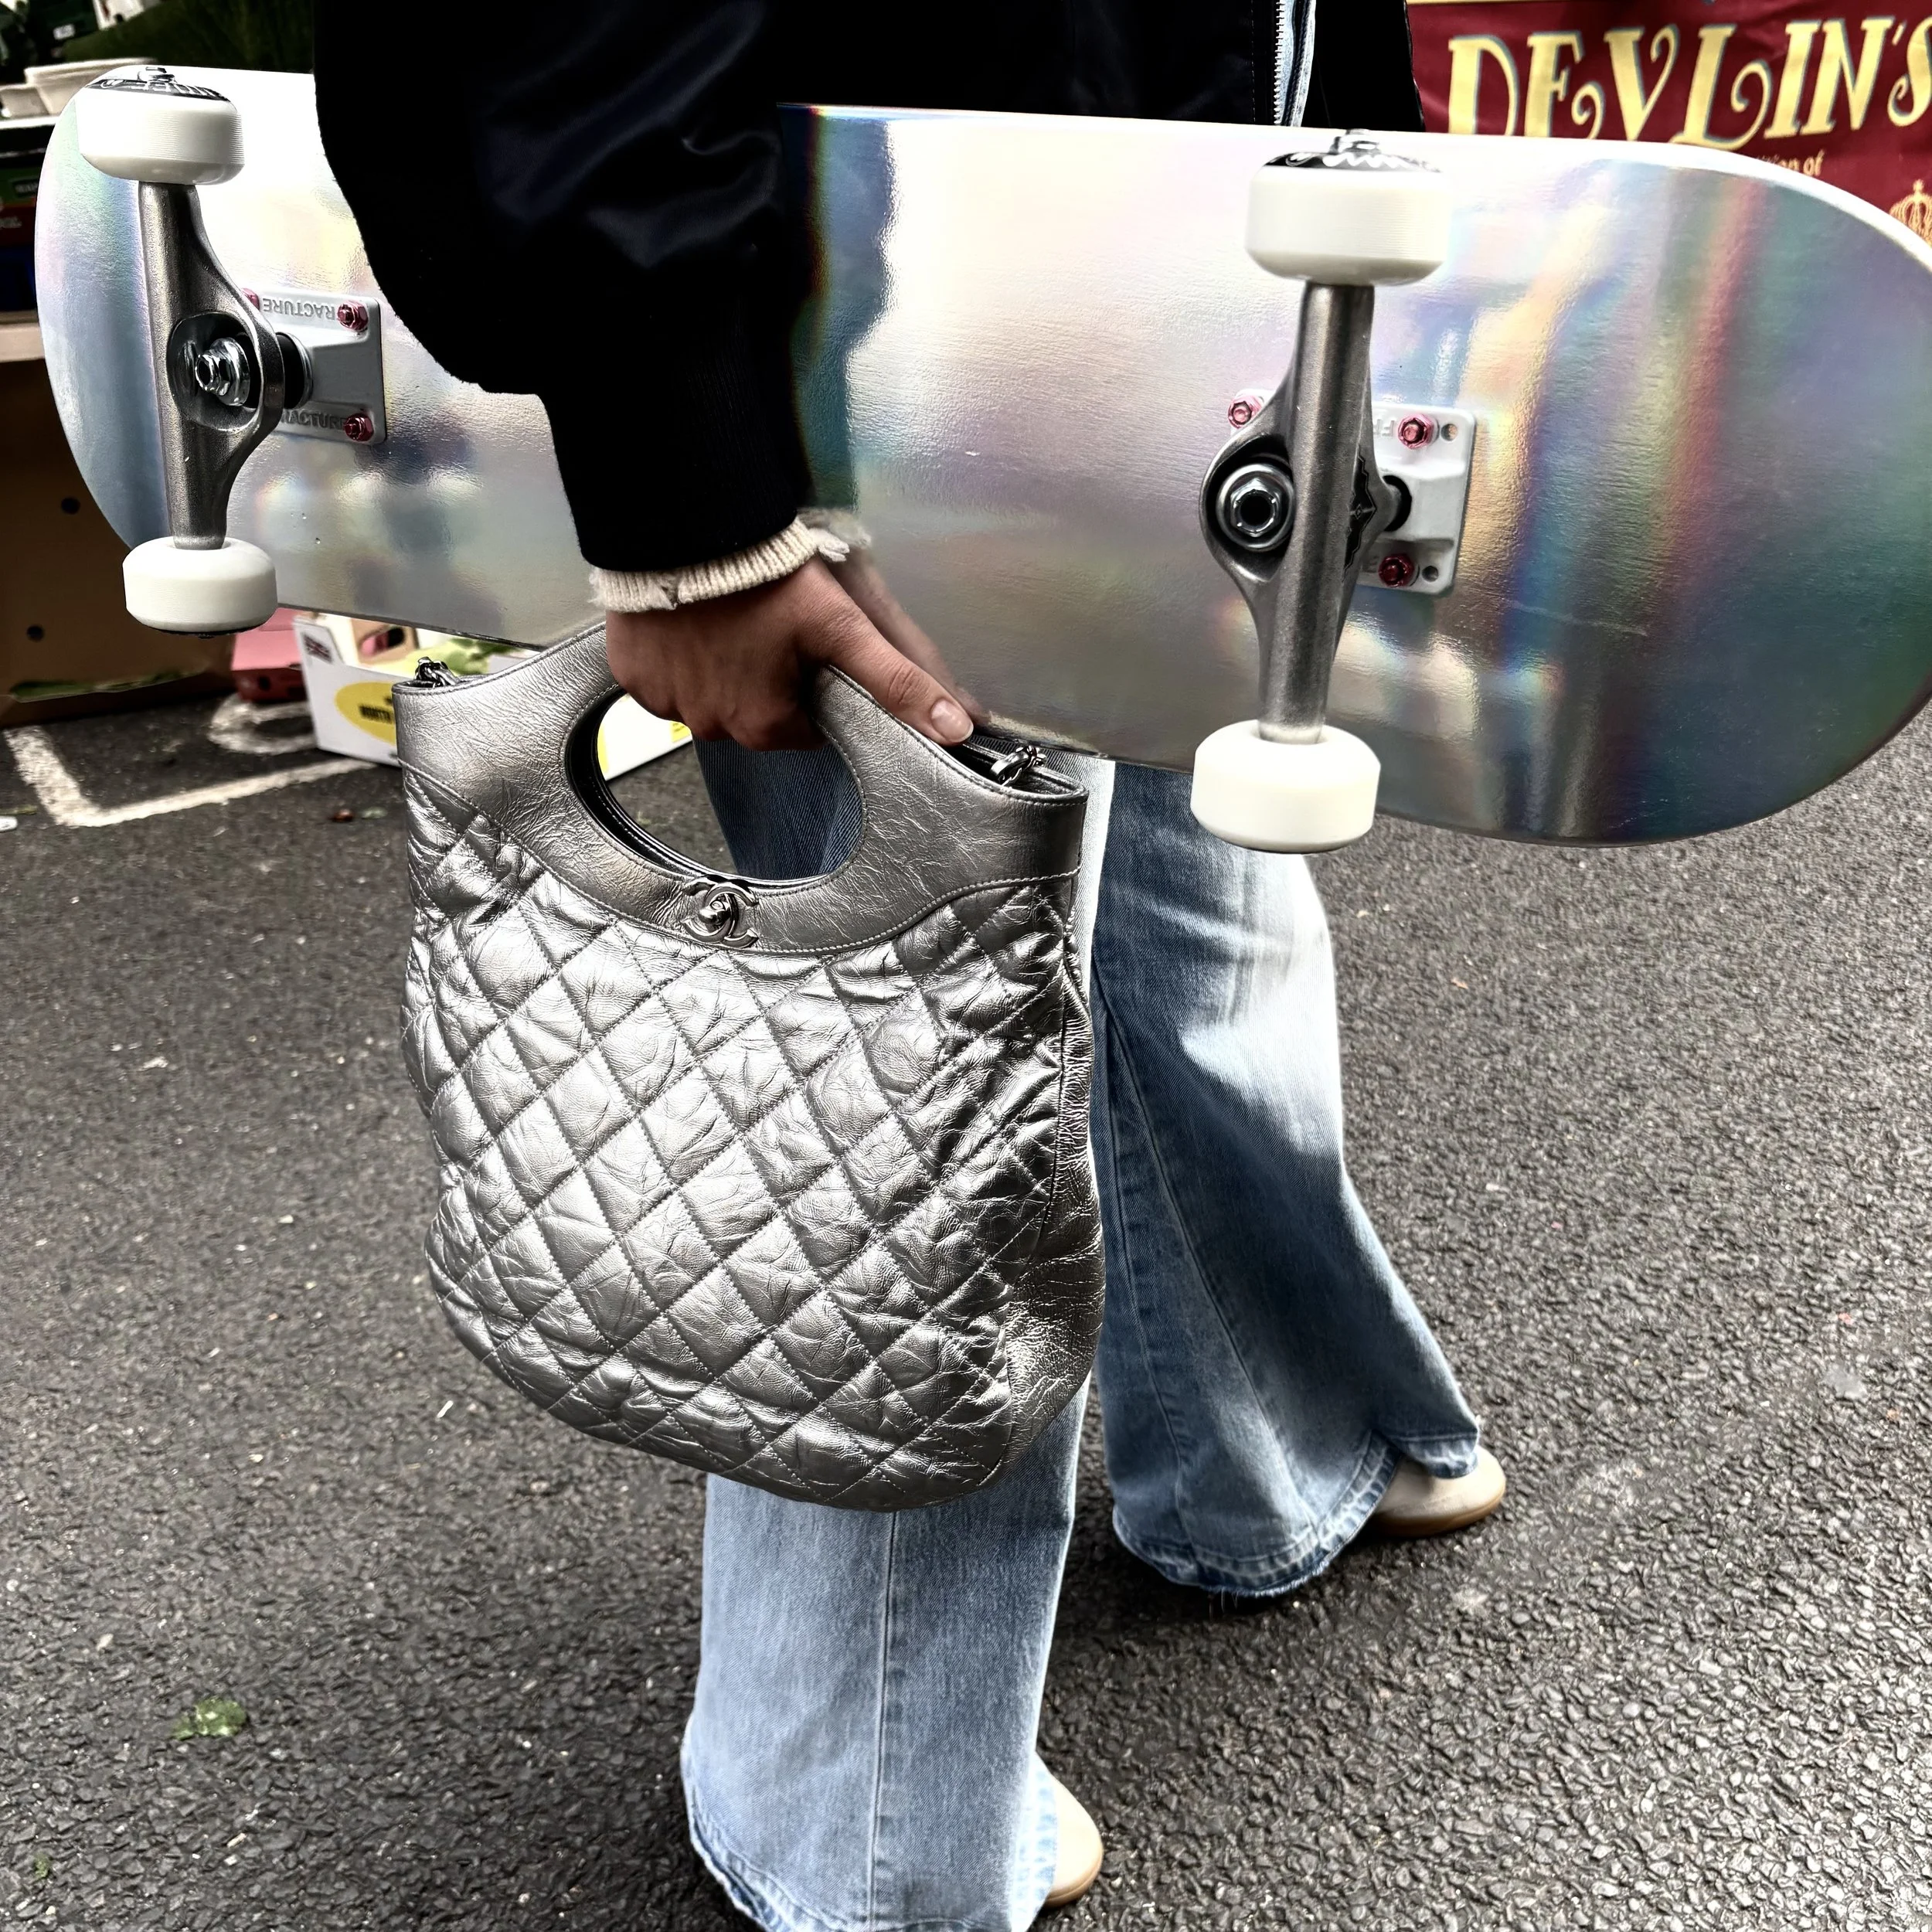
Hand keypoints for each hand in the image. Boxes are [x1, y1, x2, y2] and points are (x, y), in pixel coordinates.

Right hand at [605, 559, 973, 750]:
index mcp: (766, 726)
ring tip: (730, 619)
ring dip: (723, 668)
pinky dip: (680, 657)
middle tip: (769, 625)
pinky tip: (692, 622)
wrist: (683, 526)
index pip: (804, 727)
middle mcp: (713, 728)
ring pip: (709, 699)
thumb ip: (899, 679)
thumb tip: (961, 728)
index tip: (807, 645)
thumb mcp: (845, 624)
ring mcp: (667, 704)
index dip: (812, 685)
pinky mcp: (631, 676)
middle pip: (756, 715)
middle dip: (768, 679)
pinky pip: (664, 680)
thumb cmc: (769, 575)